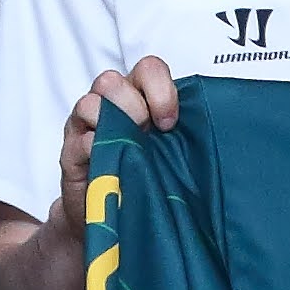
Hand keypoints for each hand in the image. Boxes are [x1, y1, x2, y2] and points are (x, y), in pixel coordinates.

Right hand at [53, 58, 179, 230]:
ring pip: (90, 101)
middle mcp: (110, 105)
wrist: (115, 219)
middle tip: (146, 133)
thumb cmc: (149, 181)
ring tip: (128, 148)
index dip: (160, 89)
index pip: (148, 69)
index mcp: (140, 98)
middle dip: (133, 105)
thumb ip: (186, 136)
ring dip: (112, 122)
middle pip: (112, 80)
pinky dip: (96, 149)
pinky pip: (79, 138)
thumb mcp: (174, 155)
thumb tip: (219, 134)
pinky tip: (111, 164)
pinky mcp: (70, 152)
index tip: (170, 122)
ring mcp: (86, 126)